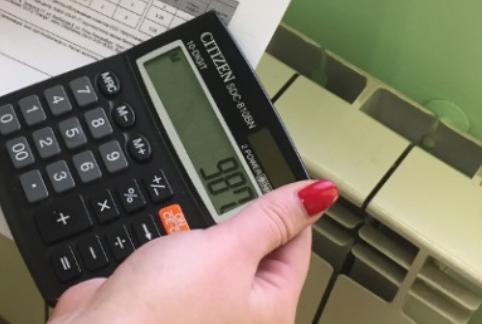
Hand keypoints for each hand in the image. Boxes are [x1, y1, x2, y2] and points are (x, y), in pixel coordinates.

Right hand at [49, 179, 337, 323]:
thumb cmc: (163, 314)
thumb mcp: (228, 250)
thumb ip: (272, 218)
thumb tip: (318, 195)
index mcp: (272, 306)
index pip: (297, 240)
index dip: (286, 202)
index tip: (271, 172)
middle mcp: (241, 311)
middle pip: (255, 244)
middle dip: (235, 214)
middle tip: (221, 191)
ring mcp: (203, 304)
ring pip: (212, 247)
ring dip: (198, 224)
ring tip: (188, 212)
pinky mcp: (169, 297)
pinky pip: (179, 256)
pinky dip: (171, 238)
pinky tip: (162, 231)